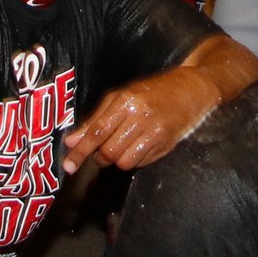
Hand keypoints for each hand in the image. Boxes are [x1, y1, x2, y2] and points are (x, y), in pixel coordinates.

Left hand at [61, 66, 217, 174]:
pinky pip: (140, 163)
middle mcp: (141, 117)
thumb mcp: (121, 97)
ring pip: (124, 162)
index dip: (80, 151)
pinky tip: (139, 144)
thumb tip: (72, 142)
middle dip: (100, 156)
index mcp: (126, 101)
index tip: (68, 166)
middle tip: (102, 149)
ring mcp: (155, 133)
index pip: (97, 131)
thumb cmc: (151, 91)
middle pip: (109, 152)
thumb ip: (95, 119)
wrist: (189, 90)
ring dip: (118, 159)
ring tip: (124, 144)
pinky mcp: (166, 145)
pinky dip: (134, 159)